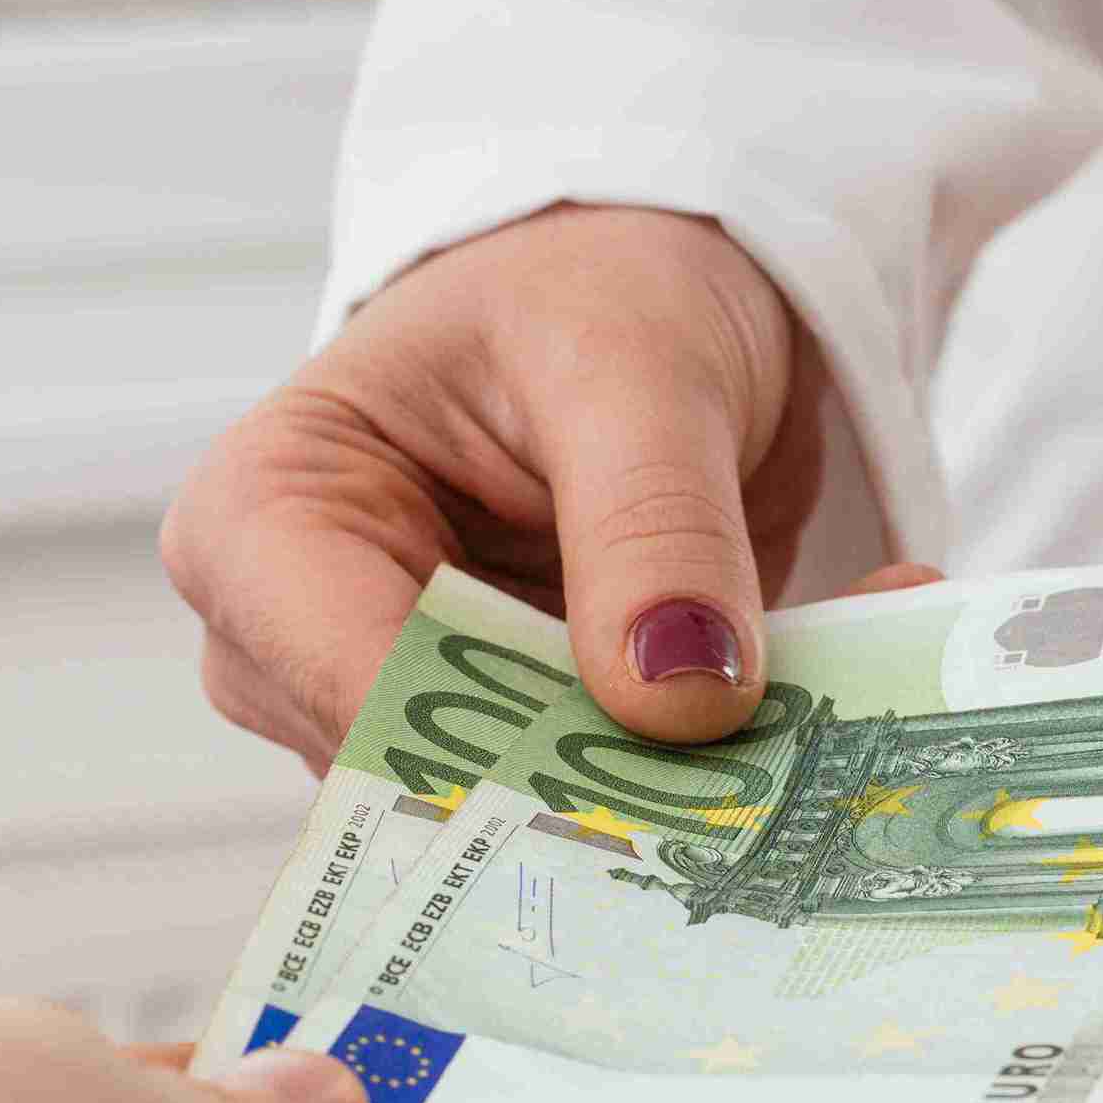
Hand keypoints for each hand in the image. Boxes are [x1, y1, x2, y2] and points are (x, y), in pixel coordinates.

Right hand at [162, 204, 819, 756]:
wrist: (651, 291)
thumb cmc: (588, 285)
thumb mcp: (630, 363)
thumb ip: (650, 522)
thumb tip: (680, 699)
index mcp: (263, 527)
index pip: (355, 692)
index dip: (504, 759)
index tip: (666, 776)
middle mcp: (305, 649)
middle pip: (442, 783)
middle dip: (619, 786)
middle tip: (791, 773)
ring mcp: (413, 714)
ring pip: (542, 817)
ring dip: (697, 780)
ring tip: (837, 713)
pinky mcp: (523, 750)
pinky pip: (618, 802)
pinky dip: (733, 763)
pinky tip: (838, 703)